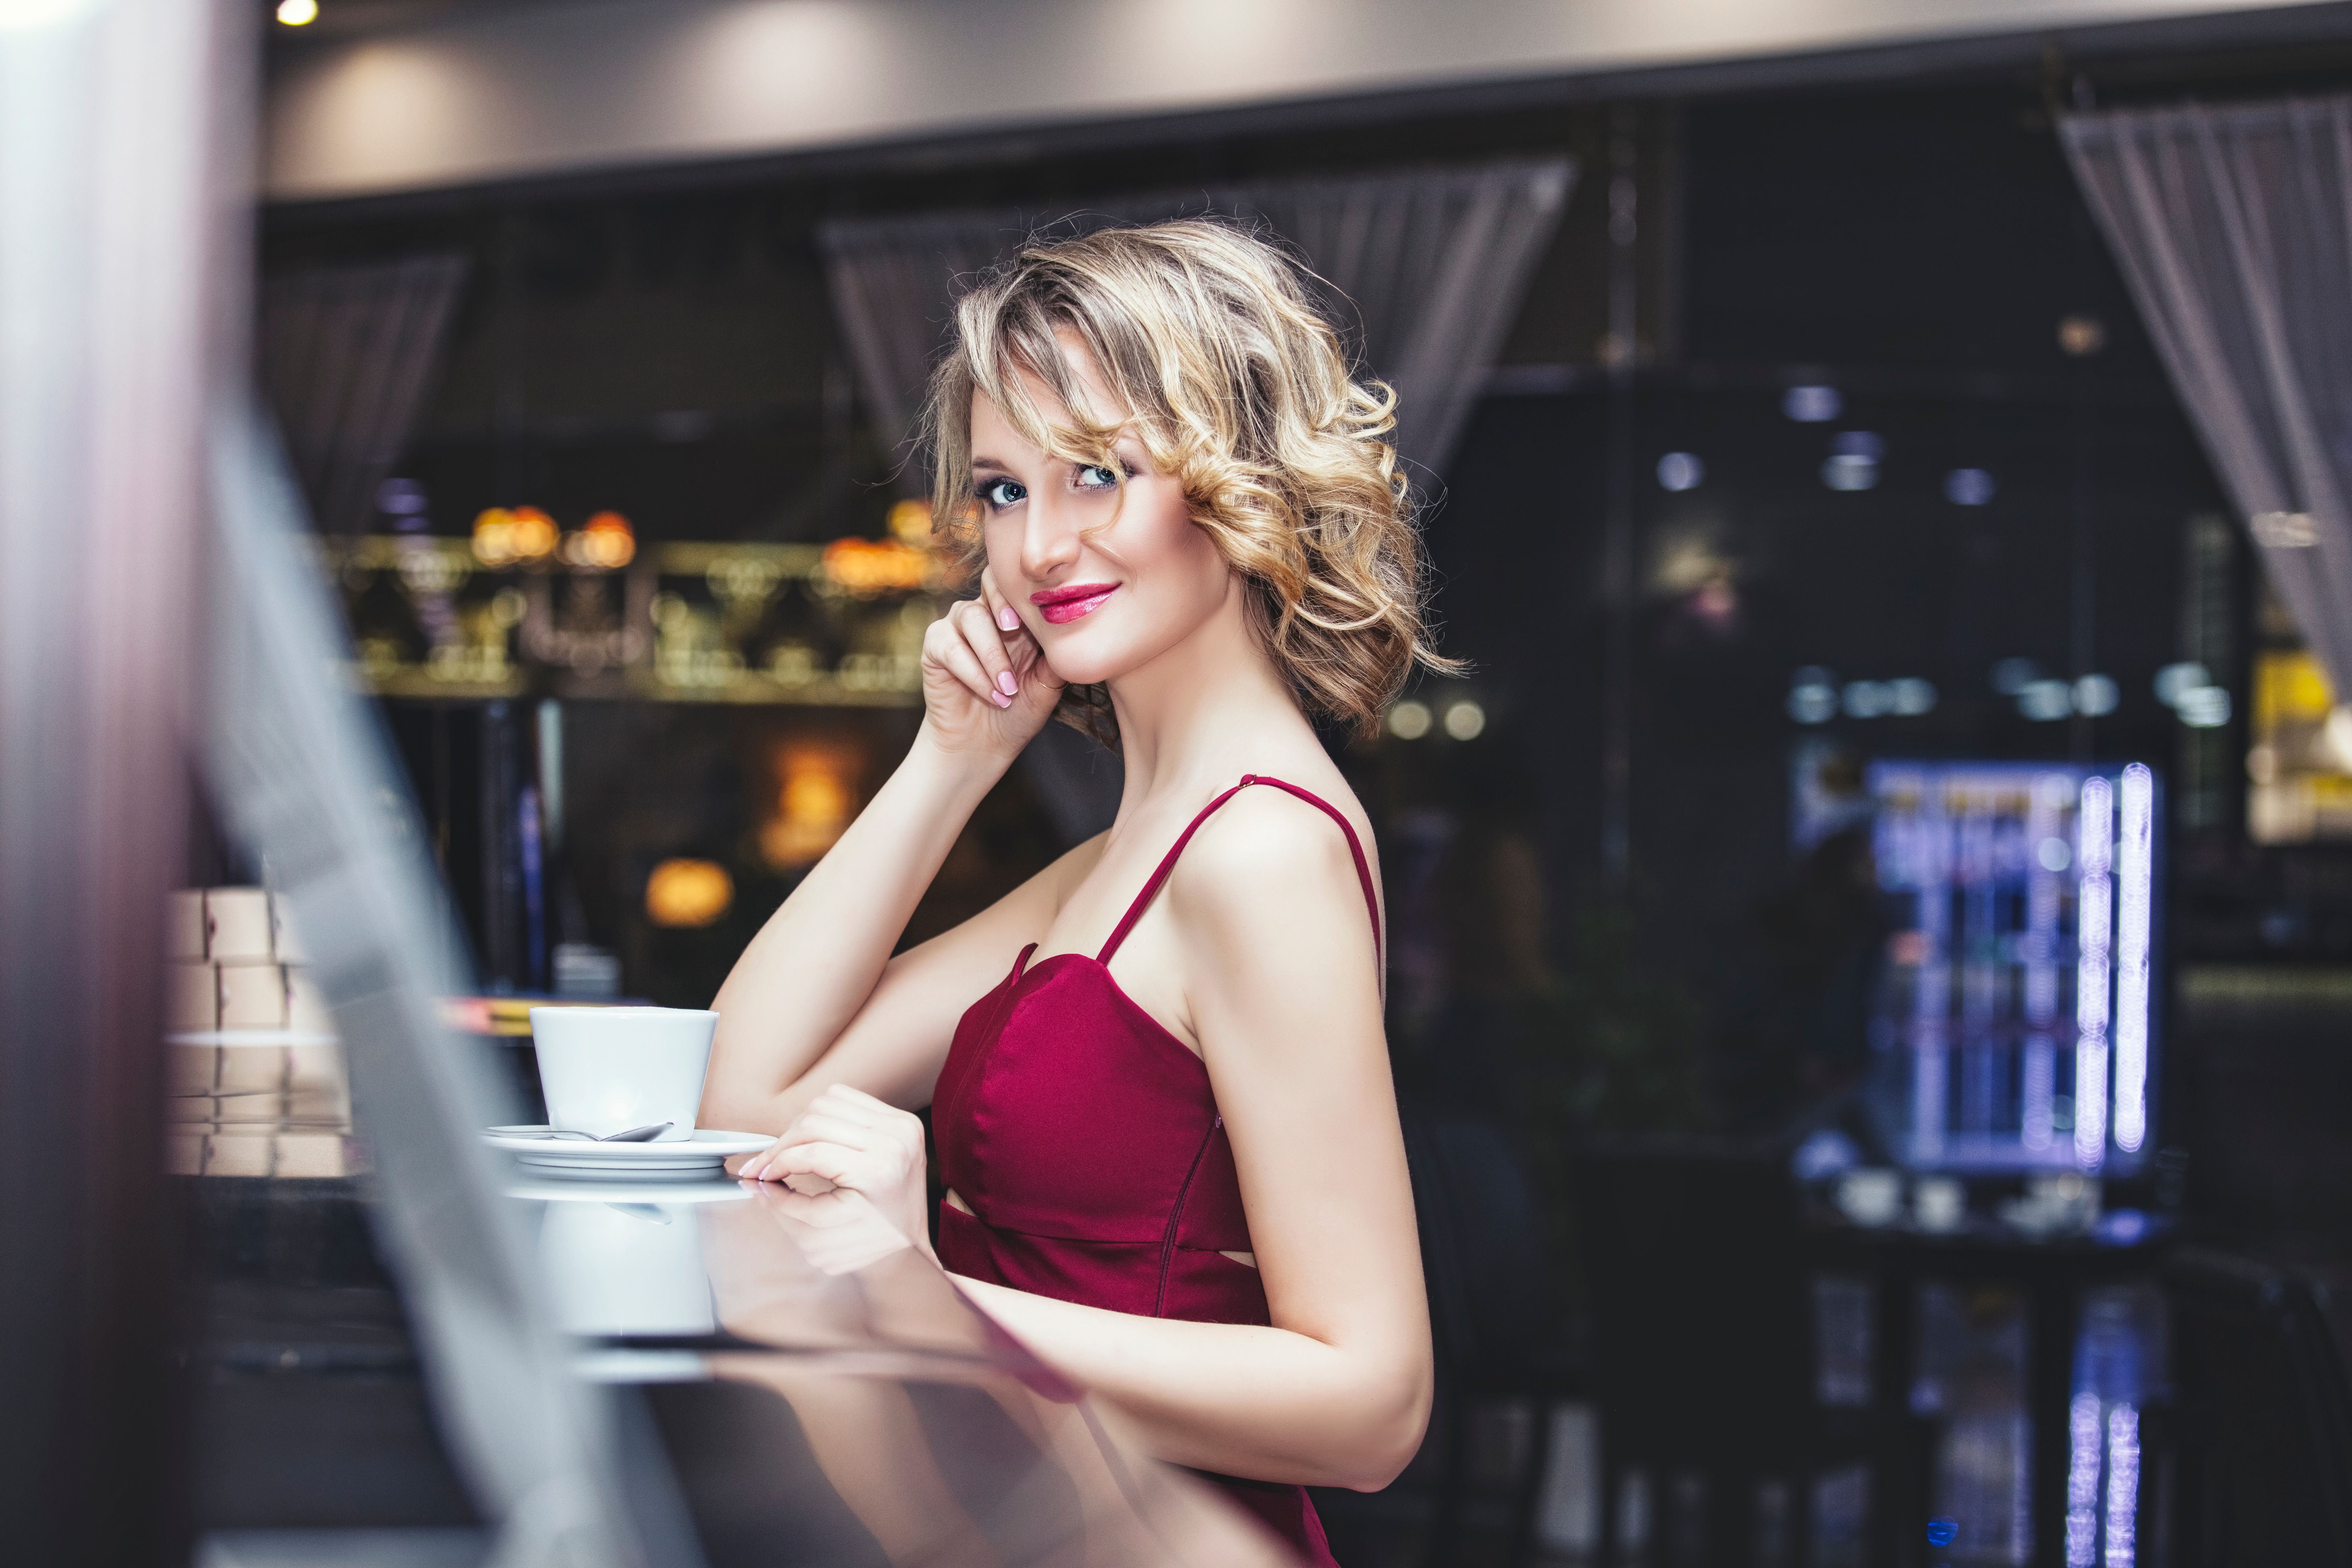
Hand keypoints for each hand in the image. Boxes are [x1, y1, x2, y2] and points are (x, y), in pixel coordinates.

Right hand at [738, 1085, 934, 1261]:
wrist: (909, 1244)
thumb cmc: (870, 1245)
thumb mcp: (826, 1235)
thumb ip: (788, 1205)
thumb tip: (756, 1181)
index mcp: (879, 1170)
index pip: (813, 1152)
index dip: (778, 1163)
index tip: (759, 1176)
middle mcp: (895, 1140)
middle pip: (816, 1121)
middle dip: (782, 1144)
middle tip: (765, 1166)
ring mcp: (901, 1125)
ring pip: (827, 1103)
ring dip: (799, 1126)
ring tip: (787, 1152)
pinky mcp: (902, 1120)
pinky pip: (848, 1098)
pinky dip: (823, 1113)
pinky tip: (813, 1136)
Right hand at [918, 565, 1063, 760]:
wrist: (986, 745)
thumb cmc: (1019, 712)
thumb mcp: (1048, 685)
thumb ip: (1057, 656)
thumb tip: (1076, 629)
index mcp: (1018, 616)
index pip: (1021, 582)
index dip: (1031, 587)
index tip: (1043, 611)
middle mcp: (987, 614)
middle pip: (991, 581)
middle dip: (1004, 603)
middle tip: (1015, 630)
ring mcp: (958, 627)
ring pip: (971, 616)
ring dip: (993, 655)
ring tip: (1008, 689)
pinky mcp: (936, 646)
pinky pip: (951, 647)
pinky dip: (974, 674)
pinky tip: (993, 696)